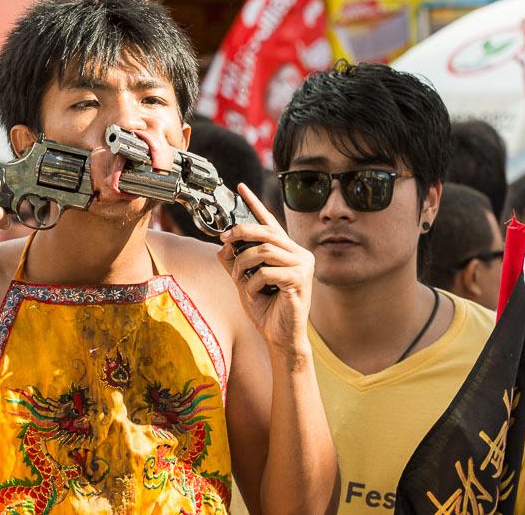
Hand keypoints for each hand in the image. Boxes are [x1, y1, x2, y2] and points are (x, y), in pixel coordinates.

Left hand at [218, 183, 314, 356]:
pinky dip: (253, 284)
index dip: (254, 203)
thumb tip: (222, 244)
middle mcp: (298, 253)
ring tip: (239, 279)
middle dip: (241, 232)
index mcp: (286, 250)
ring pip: (264, 250)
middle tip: (224, 239)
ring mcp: (303, 266)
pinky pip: (267, 272)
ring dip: (244, 264)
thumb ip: (234, 261)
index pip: (269, 221)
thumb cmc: (266, 309)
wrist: (280, 337)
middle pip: (266, 231)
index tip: (240, 187)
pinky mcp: (300, 280)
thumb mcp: (244, 281)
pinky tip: (254, 295)